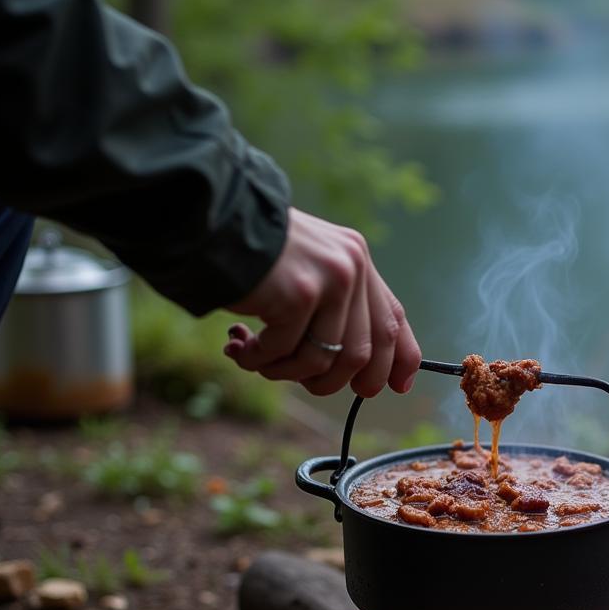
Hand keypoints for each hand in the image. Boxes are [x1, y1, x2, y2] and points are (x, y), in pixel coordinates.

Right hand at [223, 208, 420, 396]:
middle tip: (307, 387)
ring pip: (323, 362)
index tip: (397, 387)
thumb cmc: (251, 255)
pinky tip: (239, 347)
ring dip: (286, 373)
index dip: (400, 359)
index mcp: (357, 259)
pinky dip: (259, 361)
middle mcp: (352, 267)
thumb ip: (334, 307)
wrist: (208, 221)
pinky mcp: (301, 295)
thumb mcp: (306, 271)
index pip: (393, 317)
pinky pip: (285, 353)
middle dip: (334, 383)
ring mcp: (330, 280)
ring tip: (258, 362)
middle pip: (363, 353)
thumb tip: (357, 367)